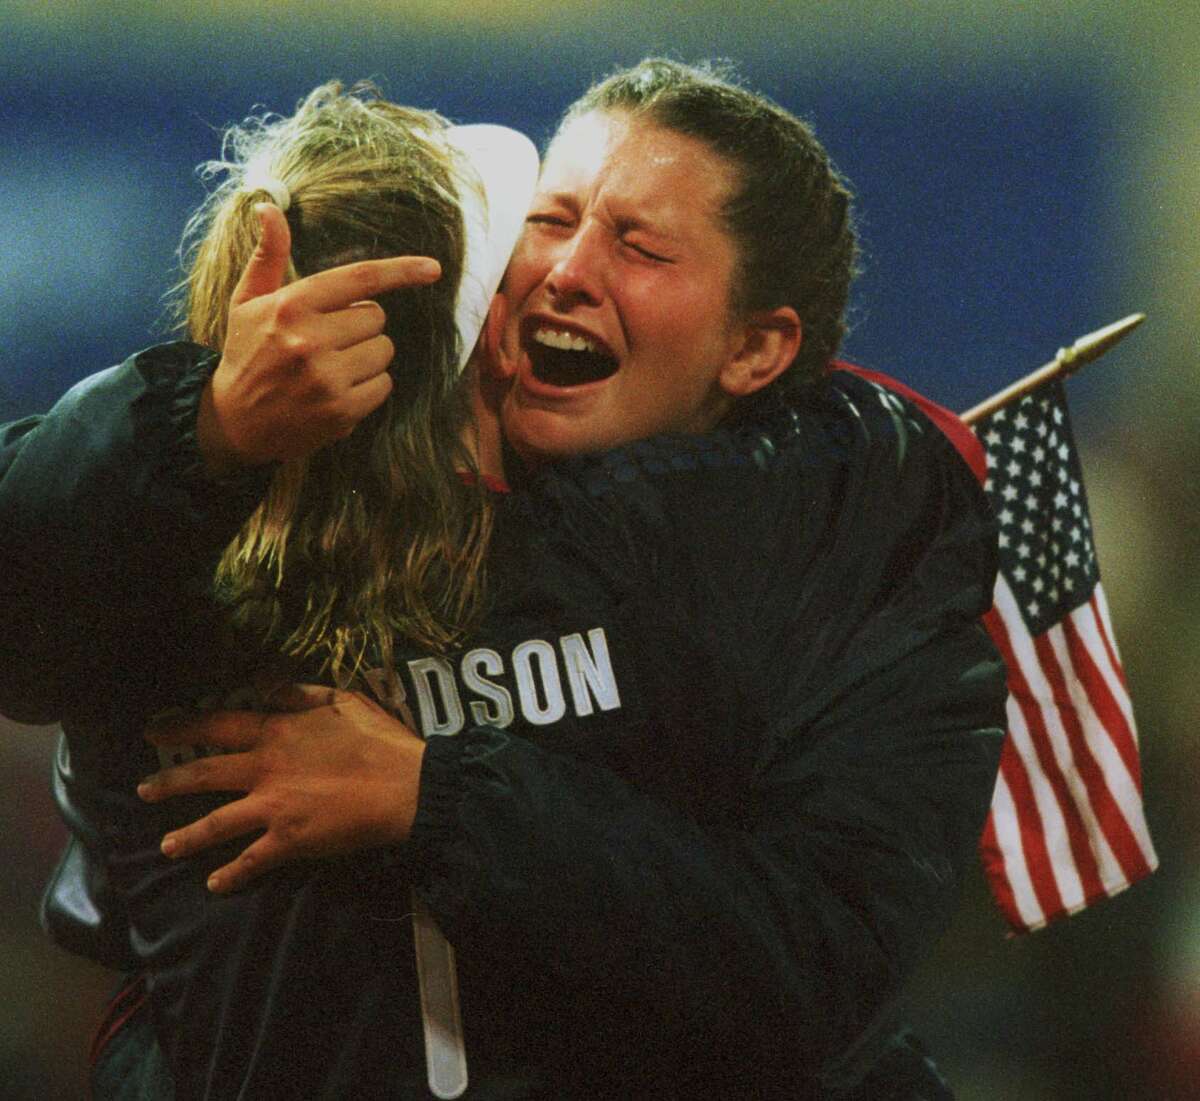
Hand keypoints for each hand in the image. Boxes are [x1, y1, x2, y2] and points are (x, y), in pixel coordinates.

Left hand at [138, 685, 425, 892]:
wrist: (405, 787)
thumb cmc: (380, 740)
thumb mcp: (344, 700)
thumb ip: (300, 692)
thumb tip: (265, 684)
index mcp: (278, 731)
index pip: (219, 724)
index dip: (184, 726)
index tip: (154, 729)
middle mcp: (265, 769)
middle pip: (205, 775)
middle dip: (169, 783)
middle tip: (143, 790)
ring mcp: (273, 808)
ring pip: (217, 824)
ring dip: (188, 836)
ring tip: (166, 846)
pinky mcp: (289, 841)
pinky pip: (251, 861)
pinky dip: (231, 875)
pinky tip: (215, 884)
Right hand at [198, 203, 441, 472]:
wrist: (234, 422)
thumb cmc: (247, 354)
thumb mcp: (248, 301)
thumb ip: (269, 256)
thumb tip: (268, 207)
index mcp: (290, 305)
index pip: (359, 279)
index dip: (401, 271)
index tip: (433, 269)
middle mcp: (309, 340)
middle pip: (376, 317)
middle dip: (360, 325)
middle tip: (328, 339)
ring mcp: (327, 377)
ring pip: (384, 350)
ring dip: (367, 356)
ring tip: (332, 367)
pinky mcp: (341, 410)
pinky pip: (385, 385)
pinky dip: (370, 387)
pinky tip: (339, 390)